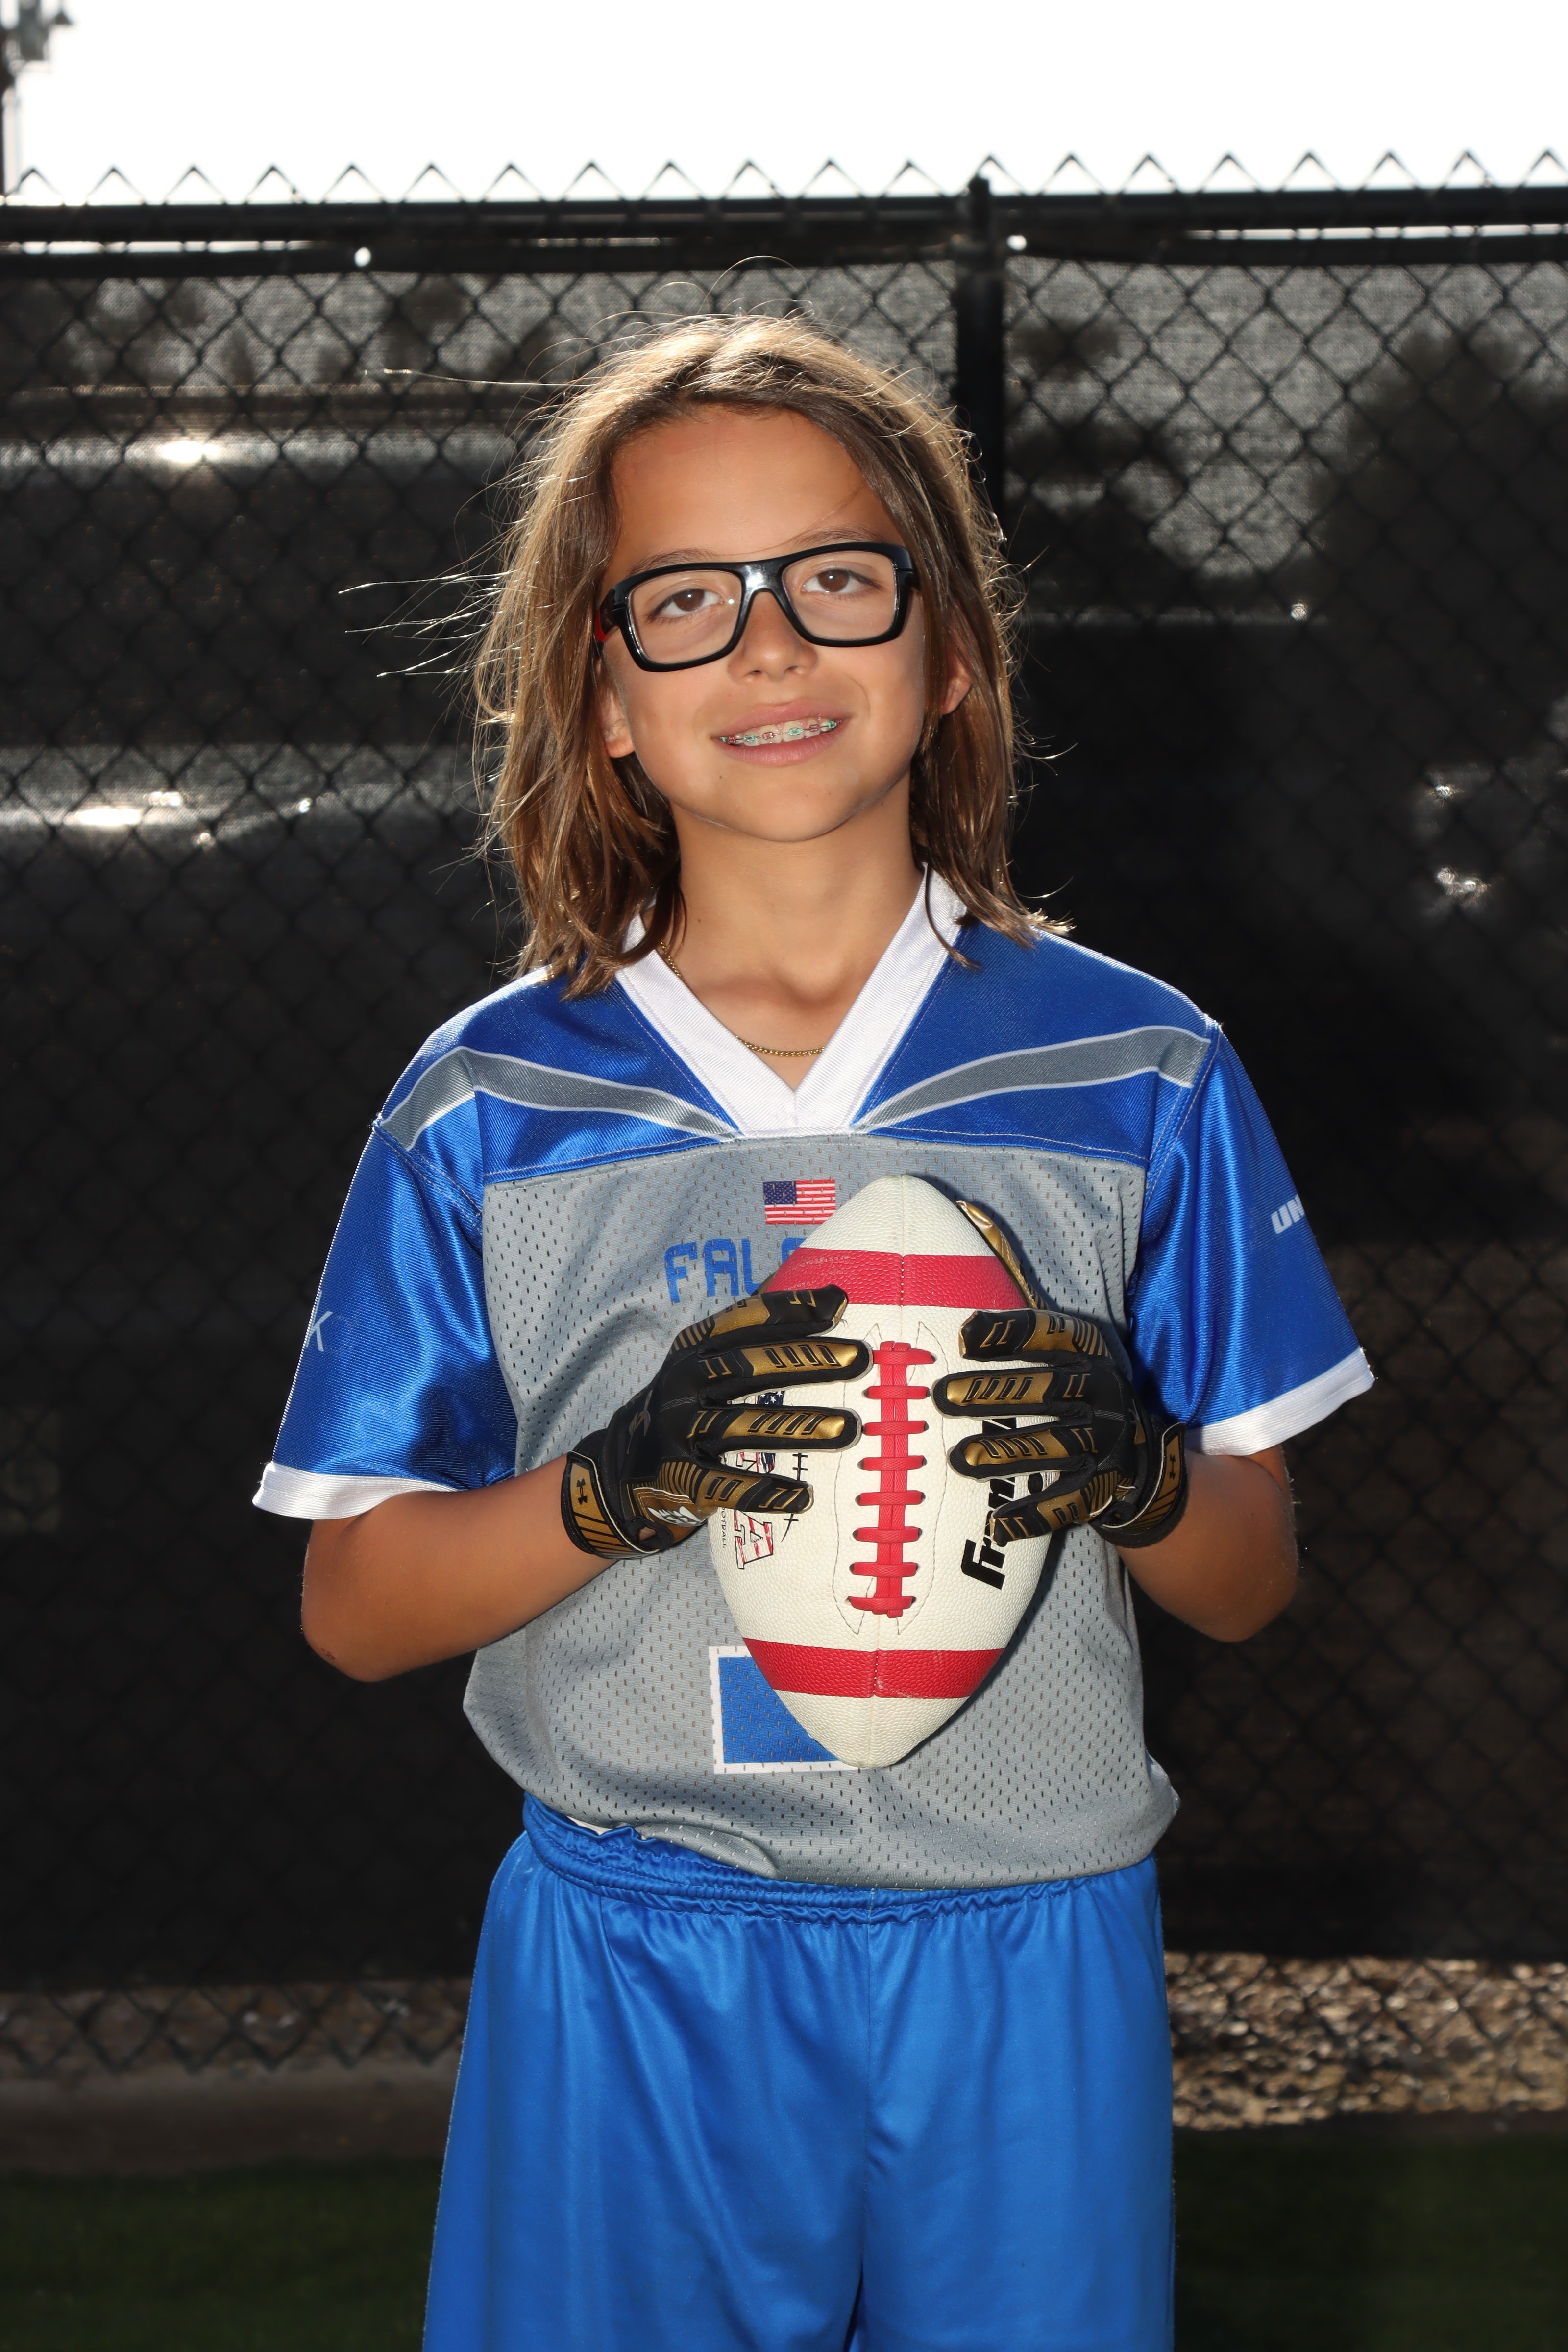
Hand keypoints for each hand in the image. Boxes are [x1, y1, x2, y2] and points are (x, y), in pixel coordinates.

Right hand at [561, 1287, 870, 1557]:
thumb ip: (750, 1330)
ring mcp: (679, 1430)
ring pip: (744, 1425)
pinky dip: (765, 1492)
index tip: (840, 1304)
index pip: (745, 1322)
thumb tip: (824, 1291)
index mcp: (694, 1349)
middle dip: (807, 1361)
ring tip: (849, 1428)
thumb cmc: (685, 1404)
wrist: (623, 1467)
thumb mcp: (702, 1359)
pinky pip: (726, 1485)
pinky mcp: (679, 1477)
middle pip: (749, 1367)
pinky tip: (803, 1497)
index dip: (791, 1310)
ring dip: (799, 1426)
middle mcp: (685, 1383)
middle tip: (859, 1358)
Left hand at [929, 1201, 1186, 1549]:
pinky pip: (1070, 1503)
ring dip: (1007, 1454)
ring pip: (1057, 1445)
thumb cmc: (1074, 1384)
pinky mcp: (1105, 1489)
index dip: (1010, 1332)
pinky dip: (1035, 1516)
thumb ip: (1013, 1278)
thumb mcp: (1057, 1331)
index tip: (962, 1335)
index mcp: (1091, 1349)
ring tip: (955, 1460)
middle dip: (995, 1394)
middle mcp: (1104, 1392)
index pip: (1052, 1333)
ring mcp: (1107, 1443)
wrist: (1141, 1457)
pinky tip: (995, 1526)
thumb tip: (968, 1209)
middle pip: (1049, 1390)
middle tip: (940, 1397)